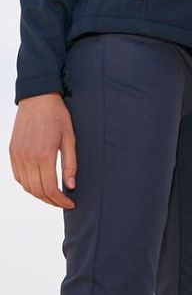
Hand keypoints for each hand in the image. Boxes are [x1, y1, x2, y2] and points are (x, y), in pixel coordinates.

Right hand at [9, 93, 76, 208]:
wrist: (38, 97)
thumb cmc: (57, 115)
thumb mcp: (69, 138)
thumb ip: (70, 163)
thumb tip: (71, 186)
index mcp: (44, 155)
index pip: (50, 189)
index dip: (60, 201)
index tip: (70, 203)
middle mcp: (28, 158)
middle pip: (37, 191)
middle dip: (51, 200)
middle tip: (63, 201)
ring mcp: (18, 156)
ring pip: (26, 186)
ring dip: (39, 194)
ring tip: (53, 194)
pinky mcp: (12, 152)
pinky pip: (18, 176)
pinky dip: (28, 184)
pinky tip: (38, 183)